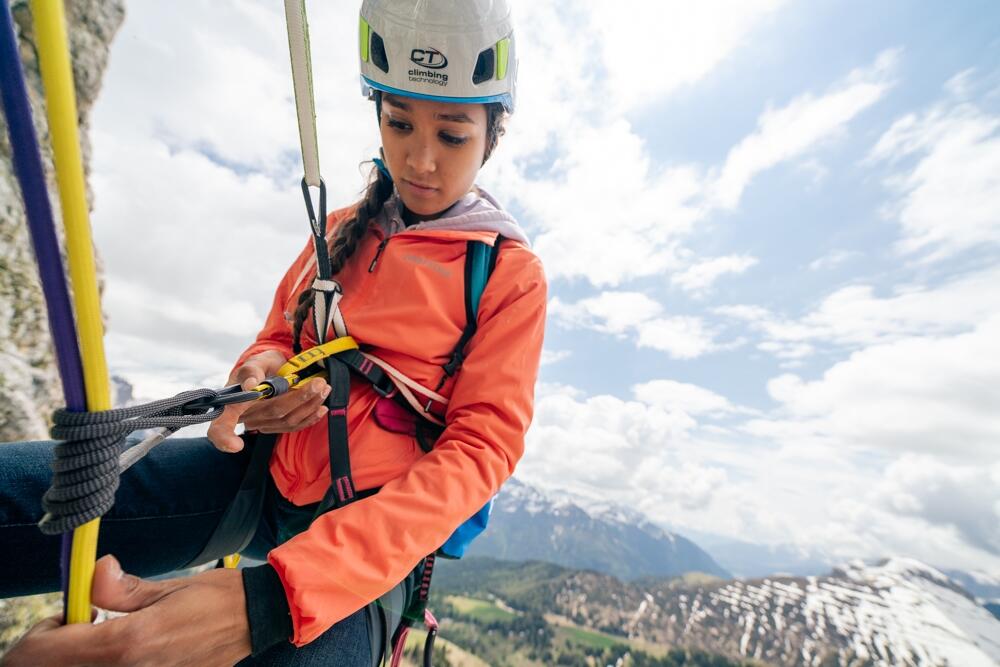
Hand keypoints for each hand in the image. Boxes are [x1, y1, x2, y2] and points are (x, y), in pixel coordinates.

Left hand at [0, 555, 250, 666]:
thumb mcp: (170, 587)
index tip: (67, 612)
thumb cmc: (219, 600)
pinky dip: (105, 659)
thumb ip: (122, 589)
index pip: (51, 650)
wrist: (258, 621)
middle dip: (60, 645)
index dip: (46, 632)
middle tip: (83, 621)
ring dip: (83, 653)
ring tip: (106, 632)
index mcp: (130, 641)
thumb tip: (94, 573)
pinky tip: (127, 646)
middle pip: (61, 666)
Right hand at [207, 350, 330, 452]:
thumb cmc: (258, 367)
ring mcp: (263, 424)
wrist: (269, 371)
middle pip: (273, 412)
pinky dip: (311, 417)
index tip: (235, 445)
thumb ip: (251, 370)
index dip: (224, 437)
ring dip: (310, 405)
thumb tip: (251, 385)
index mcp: (233, 402)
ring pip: (287, 420)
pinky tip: (322, 407)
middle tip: (319, 383)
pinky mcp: (277, 426)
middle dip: (300, 398)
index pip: (221, 425)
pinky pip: (294, 426)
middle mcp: (247, 417)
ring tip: (324, 388)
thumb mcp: (254, 362)